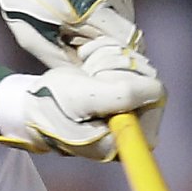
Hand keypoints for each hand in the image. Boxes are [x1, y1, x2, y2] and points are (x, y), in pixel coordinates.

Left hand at [0, 0, 138, 67]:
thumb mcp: (30, 33)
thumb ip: (59, 60)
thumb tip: (83, 81)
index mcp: (92, 9)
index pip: (127, 48)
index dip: (111, 62)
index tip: (89, 63)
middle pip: (129, 35)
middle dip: (109, 48)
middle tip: (80, 47)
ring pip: (126, 18)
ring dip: (108, 28)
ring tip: (75, 23)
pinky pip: (120, 0)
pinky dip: (106, 10)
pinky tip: (80, 5)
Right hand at [0, 40, 165, 159]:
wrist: (33, 102)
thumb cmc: (52, 105)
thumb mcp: (84, 99)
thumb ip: (123, 95)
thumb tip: (158, 88)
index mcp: (128, 138)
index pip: (155, 96)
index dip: (130, 80)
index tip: (102, 81)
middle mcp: (135, 125)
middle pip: (147, 76)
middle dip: (114, 66)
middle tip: (88, 75)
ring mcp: (131, 107)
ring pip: (137, 64)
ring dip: (107, 58)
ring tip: (85, 71)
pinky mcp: (123, 90)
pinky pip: (128, 58)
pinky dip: (106, 52)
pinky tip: (87, 62)